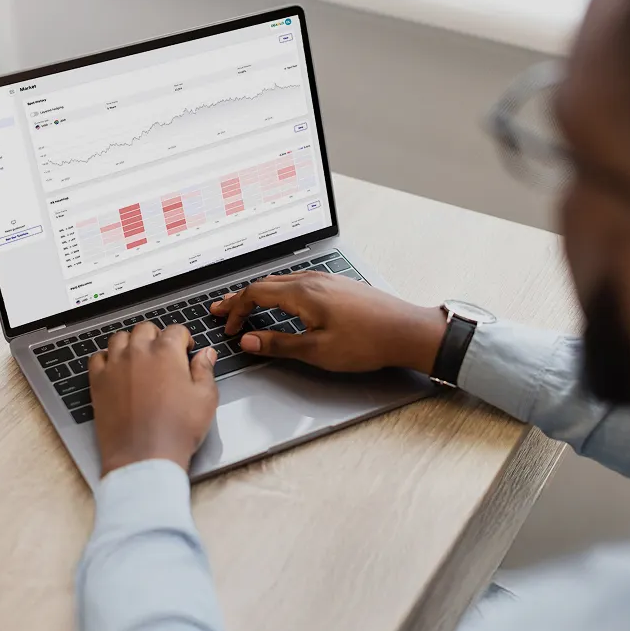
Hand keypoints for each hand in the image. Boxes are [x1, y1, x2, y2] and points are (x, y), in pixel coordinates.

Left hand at [89, 323, 218, 475]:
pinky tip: (116, 369)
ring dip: (131, 342)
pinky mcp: (98, 382)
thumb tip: (206, 354)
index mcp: (166, 353)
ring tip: (139, 357)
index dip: (184, 338)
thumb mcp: (205, 399)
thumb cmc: (176, 431)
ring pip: (119, 338)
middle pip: (145, 329)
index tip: (186, 349)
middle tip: (164, 353)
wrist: (144, 457)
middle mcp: (138, 353)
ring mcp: (115, 366)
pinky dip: (107, 358)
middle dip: (157, 336)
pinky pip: (97, 358)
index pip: (175, 330)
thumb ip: (205, 370)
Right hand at [210, 272, 446, 372]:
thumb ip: (279, 344)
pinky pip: (299, 283)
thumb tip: (249, 341)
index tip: (230, 327)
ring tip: (246, 306)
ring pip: (282, 281)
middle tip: (223, 310)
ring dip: (260, 294)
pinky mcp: (339, 285)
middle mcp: (313, 280)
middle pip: (266, 283)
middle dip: (241, 298)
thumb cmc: (367, 342)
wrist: (406, 331)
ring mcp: (327, 280)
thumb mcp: (317, 351)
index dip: (237, 310)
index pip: (256, 293)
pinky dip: (280, 292)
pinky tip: (282, 303)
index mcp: (303, 293)